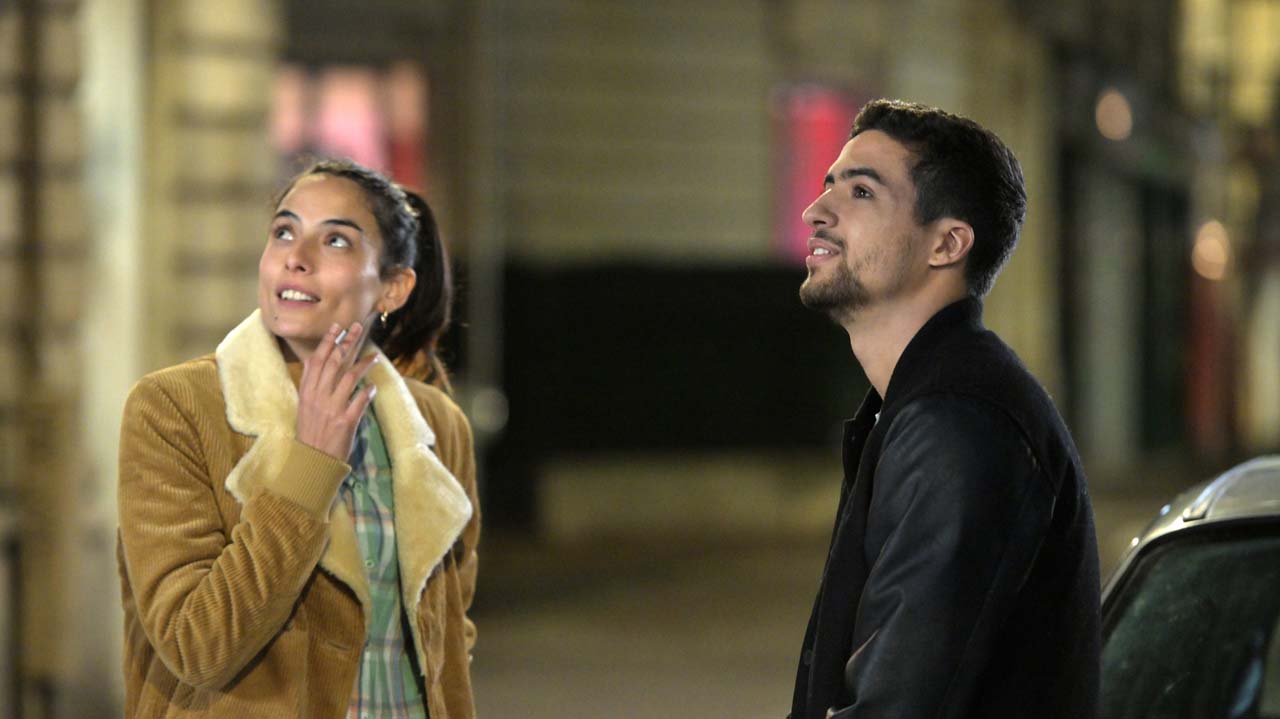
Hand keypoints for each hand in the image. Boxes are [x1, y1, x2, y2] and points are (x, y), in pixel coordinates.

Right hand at [295, 322, 378, 460]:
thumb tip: (316, 362)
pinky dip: (368, 391)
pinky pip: (360, 400)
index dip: (327, 342)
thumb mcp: (304, 406)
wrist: (312, 460)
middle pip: (335, 362)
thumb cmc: (311, 433)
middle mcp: (318, 397)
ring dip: (364, 364)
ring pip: (350, 377)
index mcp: (307, 392)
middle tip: (358, 328)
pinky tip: (373, 386)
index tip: (336, 327)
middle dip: (347, 342)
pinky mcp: (346, 421)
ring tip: (375, 356)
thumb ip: (311, 386)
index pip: (317, 360)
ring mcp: (332, 409)